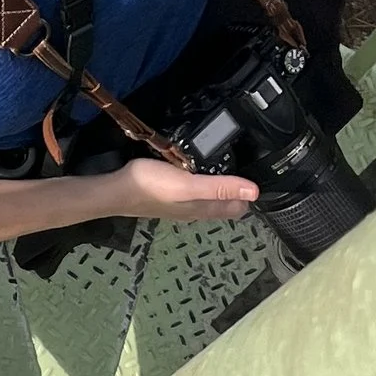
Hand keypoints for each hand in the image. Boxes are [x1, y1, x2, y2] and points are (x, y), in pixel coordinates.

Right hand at [97, 157, 259, 223]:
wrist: (117, 191)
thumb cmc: (152, 186)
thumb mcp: (189, 184)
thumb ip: (220, 186)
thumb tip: (255, 192)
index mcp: (205, 208)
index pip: (238, 208)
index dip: (250, 195)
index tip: (258, 174)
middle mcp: (196, 210)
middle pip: (226, 204)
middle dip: (239, 191)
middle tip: (247, 166)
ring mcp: (182, 204)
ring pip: (211, 198)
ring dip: (222, 187)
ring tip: (229, 167)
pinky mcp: (170, 195)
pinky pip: (195, 191)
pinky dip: (204, 183)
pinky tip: (199, 170)